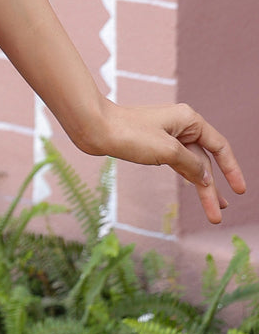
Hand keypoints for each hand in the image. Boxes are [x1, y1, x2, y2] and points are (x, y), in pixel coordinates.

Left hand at [89, 98, 246, 224]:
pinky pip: (177, 163)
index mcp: (188, 119)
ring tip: (213, 212)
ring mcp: (167, 135)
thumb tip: (205, 178)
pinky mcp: (153, 144)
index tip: (240, 190)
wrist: (95, 127)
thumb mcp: (167, 151)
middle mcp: (181, 125)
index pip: (219, 146)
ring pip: (190, 164)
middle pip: (204, 160)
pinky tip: (194, 188)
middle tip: (219, 214)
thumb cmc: (129, 133)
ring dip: (201, 187)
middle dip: (212, 188)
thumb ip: (191, 165)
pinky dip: (186, 177)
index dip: (232, 169)